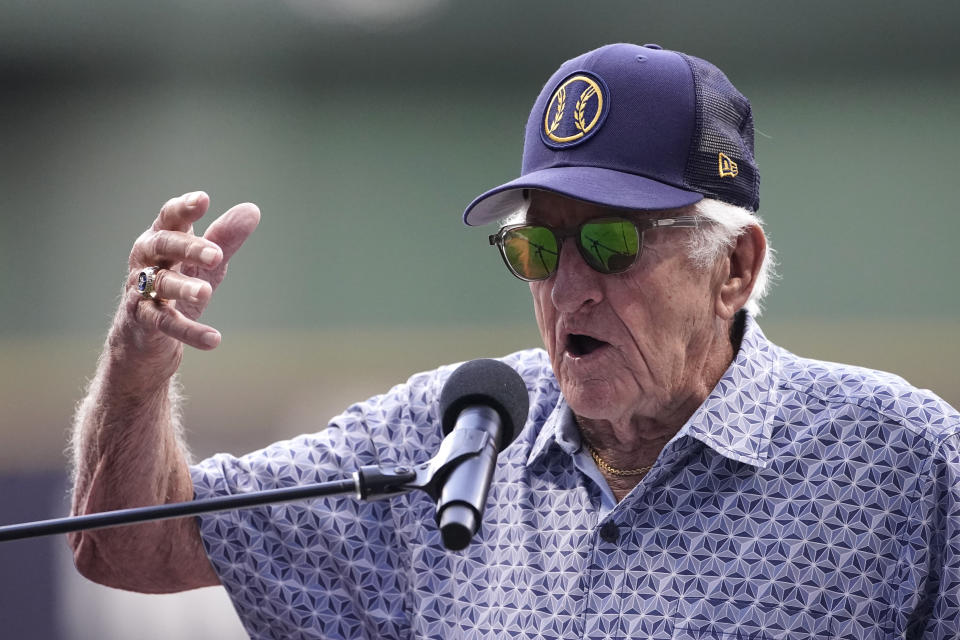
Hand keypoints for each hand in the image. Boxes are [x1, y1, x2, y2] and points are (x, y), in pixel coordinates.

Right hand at [120, 191, 259, 368]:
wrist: (144, 335)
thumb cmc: (177, 287)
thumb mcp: (205, 263)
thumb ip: (225, 239)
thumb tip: (252, 210)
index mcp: (161, 239)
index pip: (169, 218)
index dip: (183, 208)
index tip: (202, 199)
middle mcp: (146, 260)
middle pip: (163, 246)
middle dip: (188, 248)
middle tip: (216, 256)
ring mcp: (141, 291)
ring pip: (160, 284)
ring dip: (183, 287)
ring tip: (205, 292)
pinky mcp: (144, 321)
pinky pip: (165, 324)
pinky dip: (189, 332)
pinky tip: (214, 339)